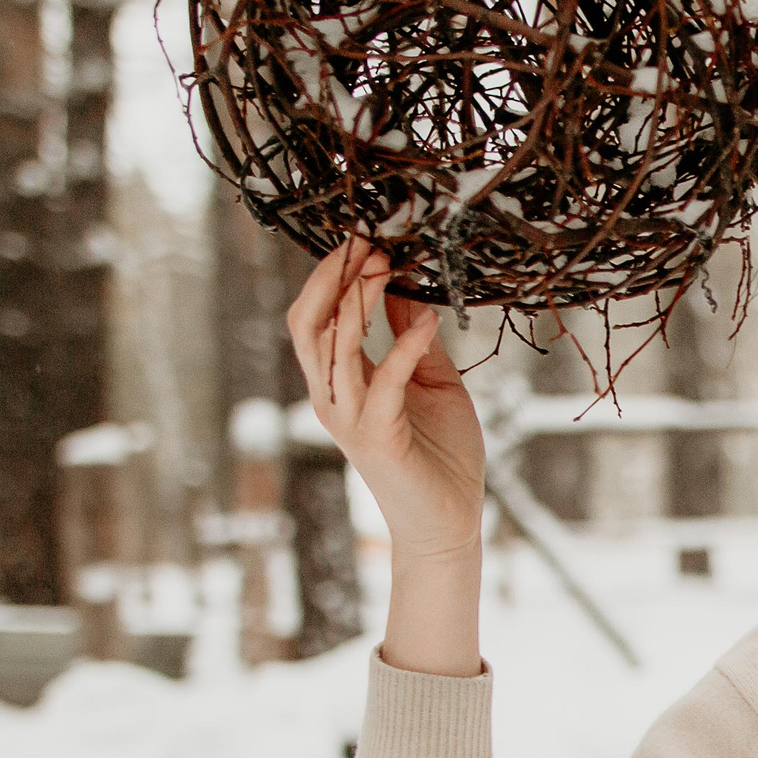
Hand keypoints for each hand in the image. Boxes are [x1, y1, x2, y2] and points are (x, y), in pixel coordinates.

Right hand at [287, 237, 484, 562]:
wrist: (448, 520)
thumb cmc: (441, 453)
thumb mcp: (431, 380)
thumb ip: (412, 336)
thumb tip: (404, 285)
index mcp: (339, 381)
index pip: (318, 316)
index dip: (334, 275)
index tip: (364, 237)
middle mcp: (332, 397)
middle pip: (309, 324)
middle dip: (333, 278)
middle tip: (364, 240)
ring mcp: (349, 419)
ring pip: (333, 348)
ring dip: (358, 303)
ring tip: (385, 264)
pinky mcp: (377, 438)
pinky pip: (383, 384)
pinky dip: (404, 349)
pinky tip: (427, 322)